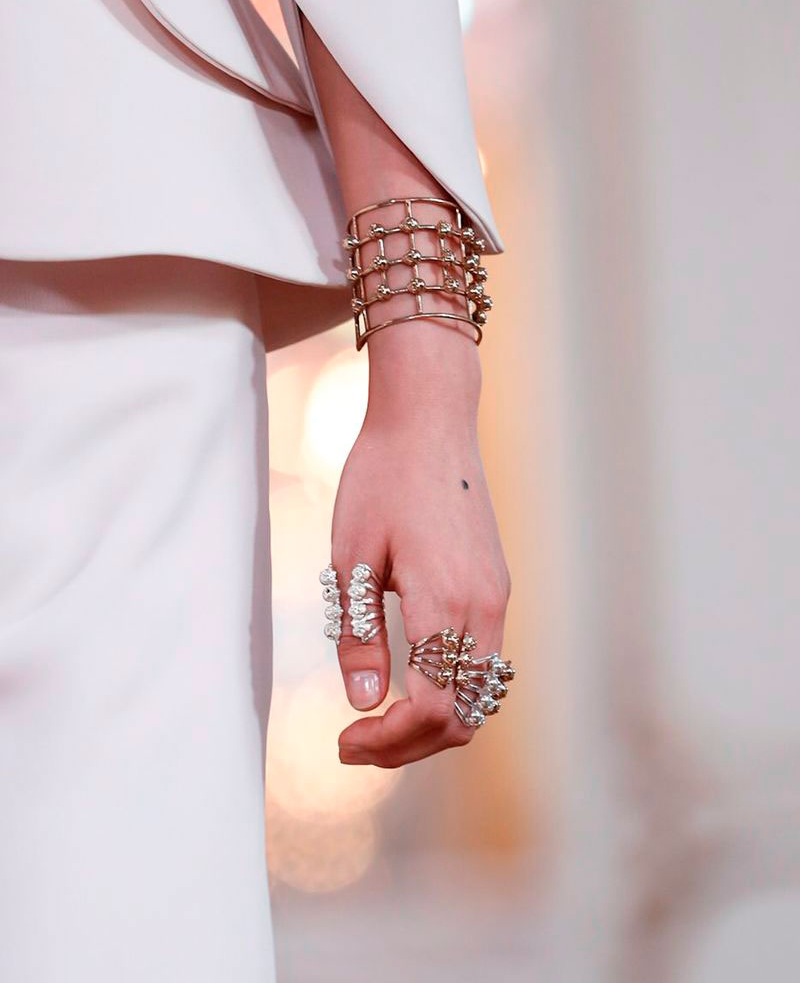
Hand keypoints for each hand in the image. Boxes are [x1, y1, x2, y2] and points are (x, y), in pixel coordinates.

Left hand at [331, 407, 510, 767]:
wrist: (429, 419)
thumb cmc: (381, 479)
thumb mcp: (352, 558)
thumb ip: (360, 636)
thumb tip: (364, 703)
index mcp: (447, 601)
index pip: (432, 710)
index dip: (388, 742)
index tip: (343, 742)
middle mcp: (485, 607)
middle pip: (463, 717)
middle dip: (409, 745)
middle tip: (355, 743)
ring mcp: (497, 596)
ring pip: (479, 695)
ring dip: (432, 722)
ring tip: (378, 719)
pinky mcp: (496, 585)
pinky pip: (483, 662)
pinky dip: (450, 689)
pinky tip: (408, 678)